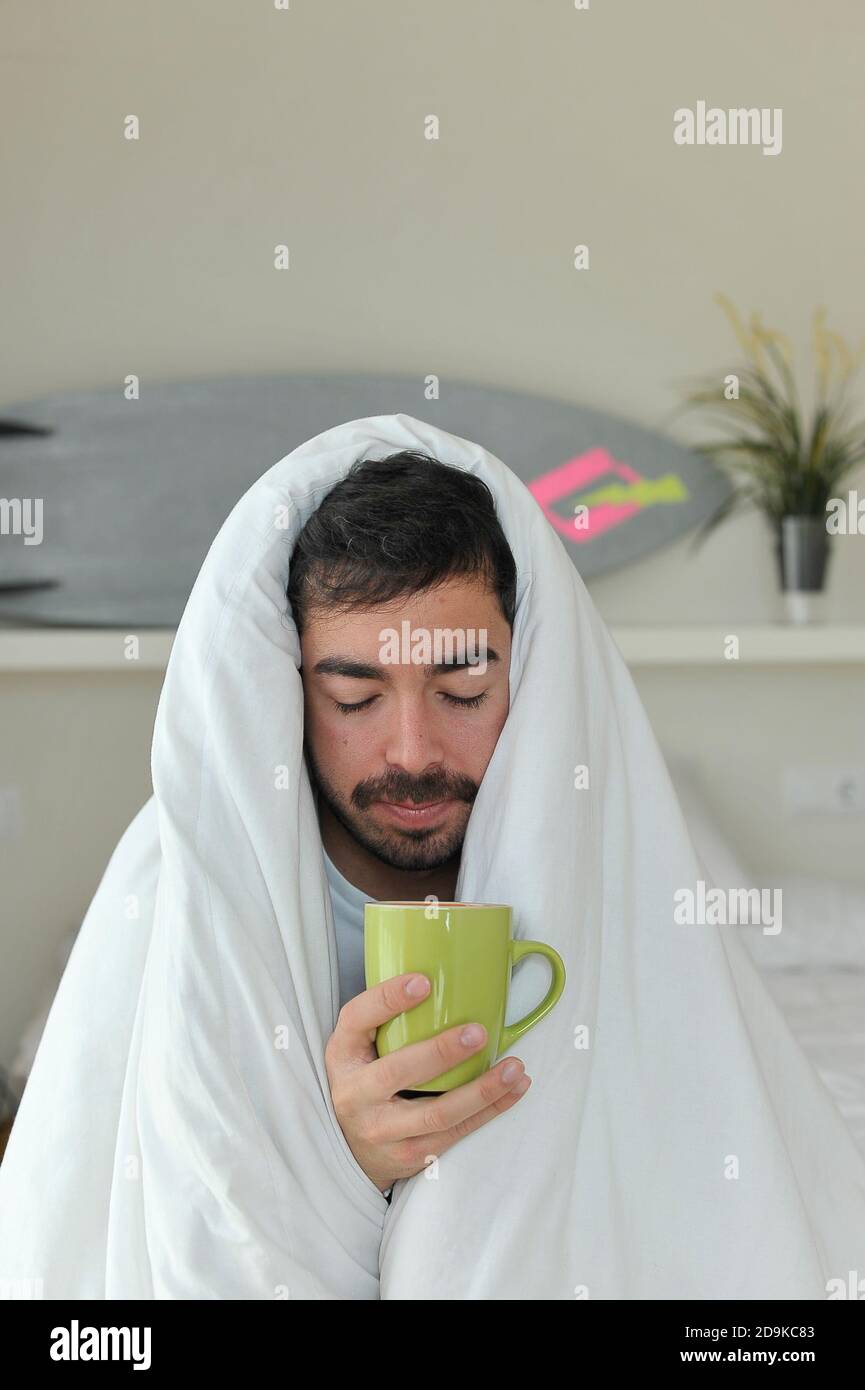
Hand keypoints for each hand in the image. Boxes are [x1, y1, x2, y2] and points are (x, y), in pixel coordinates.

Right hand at [324, 973, 531, 1193]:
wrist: (348, 1146)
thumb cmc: (363, 1078)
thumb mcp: (358, 1045)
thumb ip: (384, 1015)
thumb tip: (439, 973)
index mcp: (343, 1055)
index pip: (357, 1019)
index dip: (387, 1000)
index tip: (423, 981)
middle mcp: (356, 1095)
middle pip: (398, 1073)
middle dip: (442, 1052)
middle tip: (479, 1032)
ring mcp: (383, 1131)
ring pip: (437, 1113)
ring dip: (482, 1090)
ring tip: (514, 1067)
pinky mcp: (410, 1155)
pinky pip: (457, 1133)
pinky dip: (491, 1110)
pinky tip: (514, 1088)